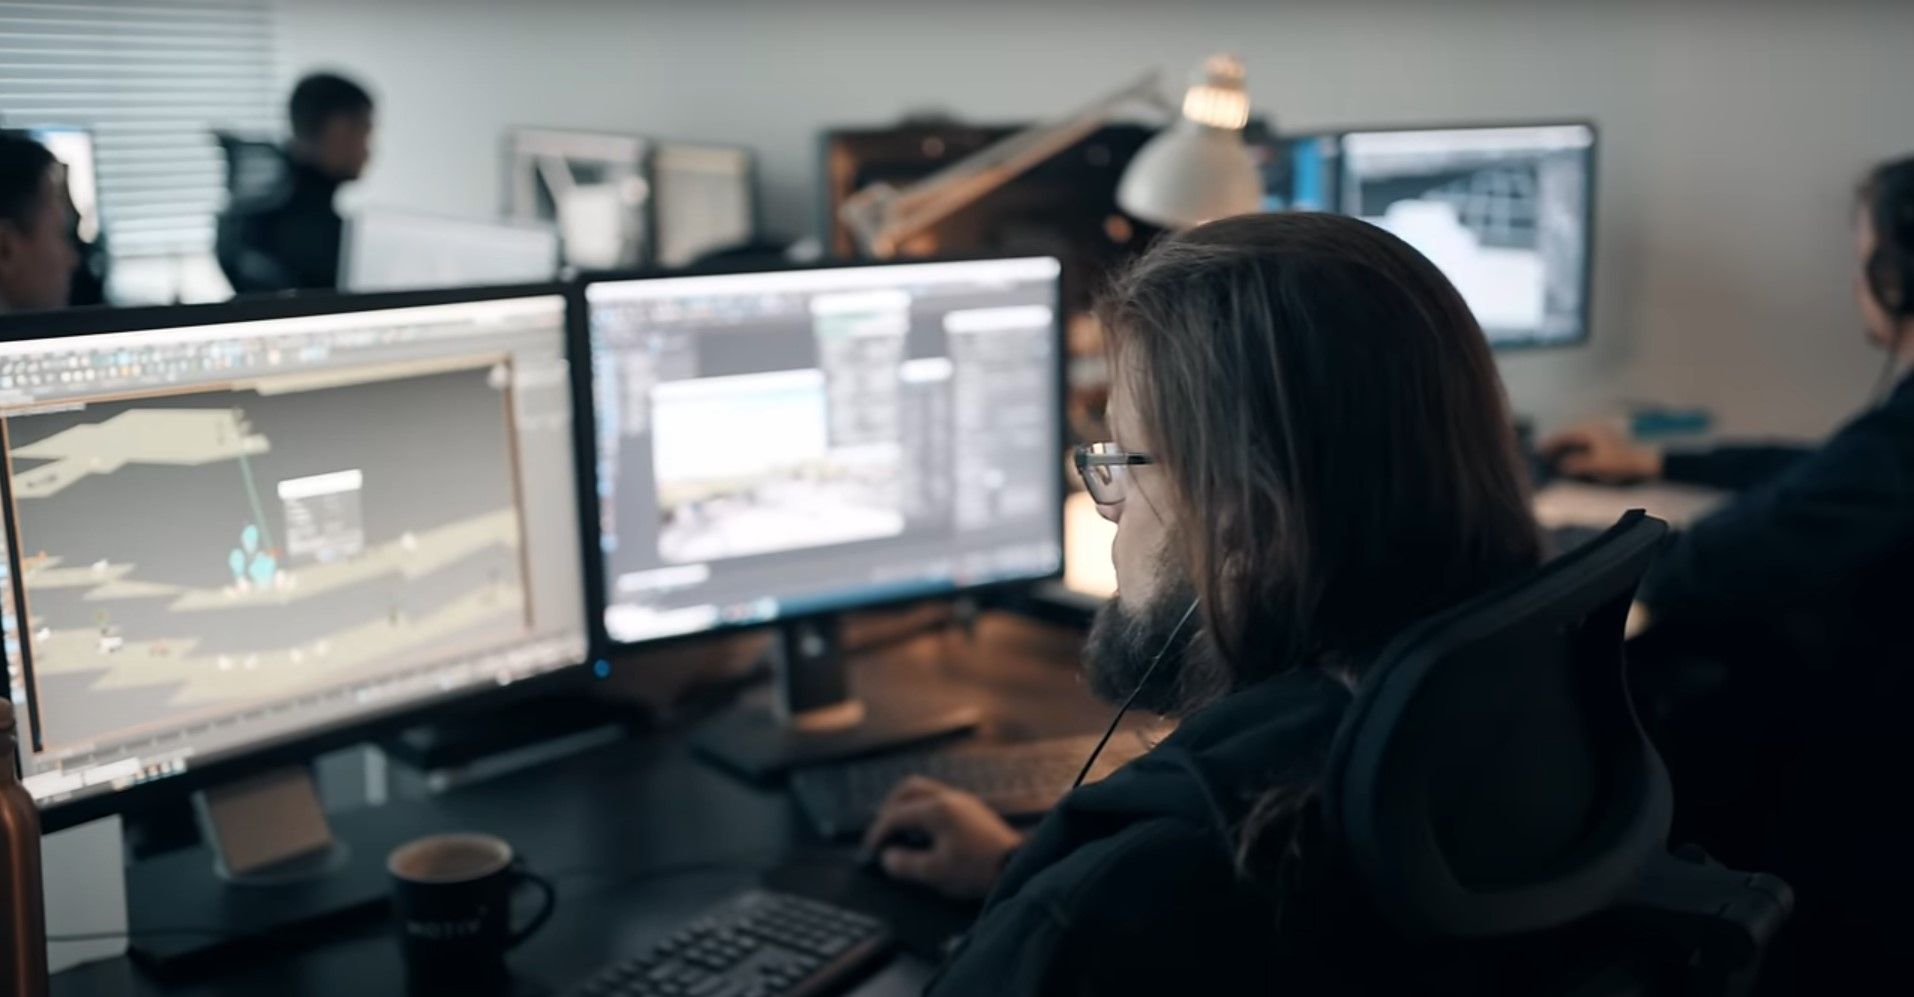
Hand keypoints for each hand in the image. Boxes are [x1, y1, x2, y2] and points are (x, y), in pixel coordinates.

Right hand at [861, 776, 1022, 900]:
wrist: (1015, 867)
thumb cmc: (977, 870)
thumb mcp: (936, 873)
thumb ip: (906, 865)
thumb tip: (888, 857)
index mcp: (937, 810)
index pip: (896, 814)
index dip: (878, 832)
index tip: (871, 850)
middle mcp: (949, 798)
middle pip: (908, 788)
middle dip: (889, 808)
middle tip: (882, 831)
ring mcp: (962, 800)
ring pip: (924, 790)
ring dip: (906, 806)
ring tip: (900, 830)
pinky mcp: (971, 809)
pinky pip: (938, 798)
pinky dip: (922, 810)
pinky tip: (924, 832)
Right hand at [1540, 422, 1663, 482]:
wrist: (1650, 459)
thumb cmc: (1623, 461)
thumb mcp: (1597, 465)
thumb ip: (1578, 464)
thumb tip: (1563, 465)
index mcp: (1591, 430)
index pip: (1566, 434)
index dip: (1552, 442)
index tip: (1540, 449)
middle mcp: (1597, 427)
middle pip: (1573, 434)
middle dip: (1560, 443)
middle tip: (1548, 453)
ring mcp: (1606, 432)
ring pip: (1582, 437)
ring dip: (1571, 446)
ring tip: (1562, 456)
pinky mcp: (1613, 439)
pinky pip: (1591, 441)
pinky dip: (1581, 448)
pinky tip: (1580, 457)